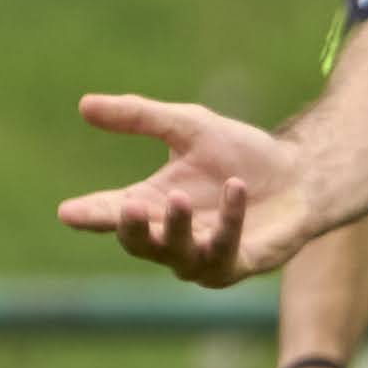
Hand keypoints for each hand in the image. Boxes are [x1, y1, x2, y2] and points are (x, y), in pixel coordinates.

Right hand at [57, 95, 309, 285]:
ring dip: (175, 228)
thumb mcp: (187, 126)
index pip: (111, 213)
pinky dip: (229, 220)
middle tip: (124, 207)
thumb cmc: (238, 154)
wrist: (299, 173)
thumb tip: (84, 105)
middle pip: (139, 243)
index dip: (90, 215)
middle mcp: (172, 237)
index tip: (68, 212)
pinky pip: (226, 249)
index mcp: (151, 205)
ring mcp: (204, 256)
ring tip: (178, 197)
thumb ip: (139, 117)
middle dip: (130, 228)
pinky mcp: (239, 263)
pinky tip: (235, 189)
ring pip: (178, 255)